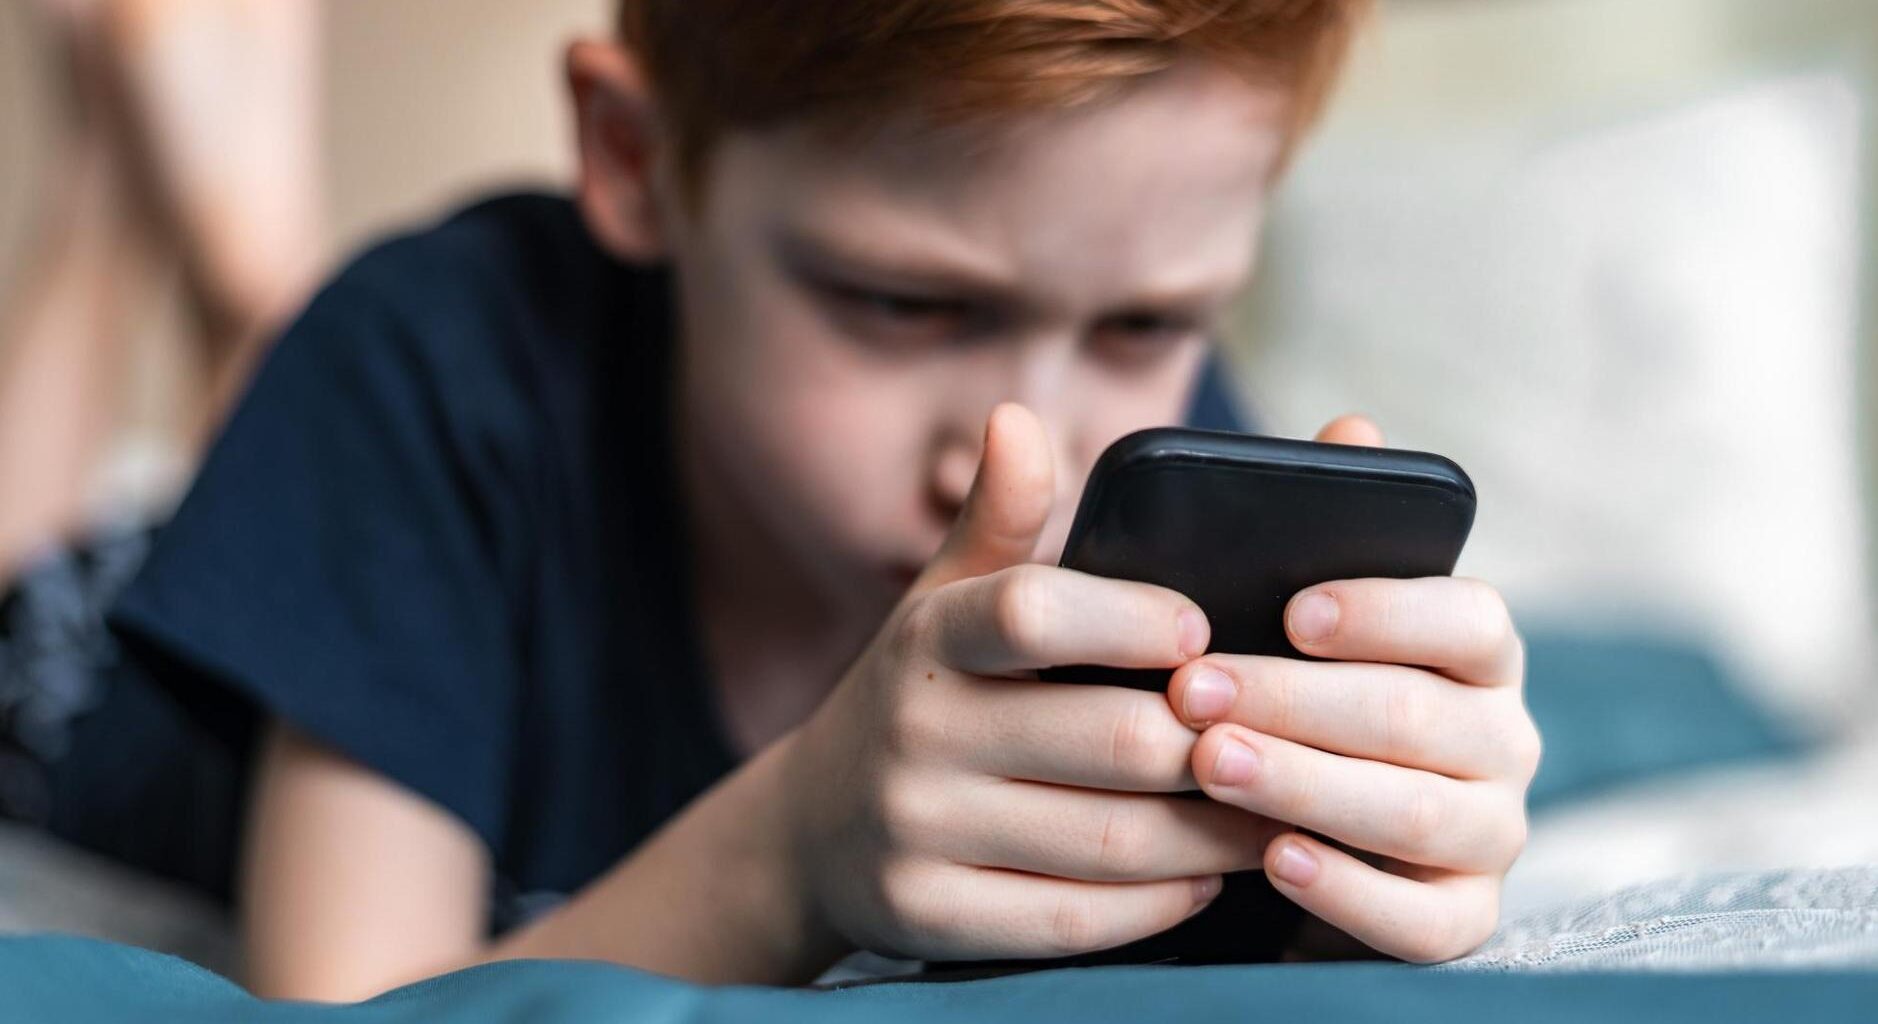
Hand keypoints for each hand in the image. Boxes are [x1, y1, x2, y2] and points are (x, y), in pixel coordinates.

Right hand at [777, 404, 1284, 961]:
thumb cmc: (925, 696)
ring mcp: (917, 831)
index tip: (1204, 631)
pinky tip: (1206, 880)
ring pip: (1111, 841)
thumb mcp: (944, 603)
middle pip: (1110, 740)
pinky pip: (1078, 921)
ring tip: (1282, 808)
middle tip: (1298, 737)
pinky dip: (1160, 903)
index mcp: (931, 637)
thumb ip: (1000, 521)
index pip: (1034, 613)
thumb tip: (1015, 418)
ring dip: (1215, 831)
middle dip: (1217, 741)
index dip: (1133, 620)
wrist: (815, 829)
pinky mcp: (931, 918)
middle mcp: (914, 732)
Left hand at [1169, 416, 1540, 962]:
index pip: (1467, 618)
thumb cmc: (1293, 697)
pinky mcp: (1462, 920)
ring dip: (1305, 784)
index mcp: (1476, 649)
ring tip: (1209, 761)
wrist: (1285, 838)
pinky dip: (1347, 889)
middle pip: (1415, 716)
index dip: (1384, 611)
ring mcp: (1492, 833)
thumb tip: (1351, 422)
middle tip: (1194, 689)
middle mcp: (1503, 738)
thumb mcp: (1292, 615)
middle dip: (1297, 701)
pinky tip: (1273, 858)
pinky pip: (1420, 919)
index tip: (1292, 609)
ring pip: (1413, 813)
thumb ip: (1321, 526)